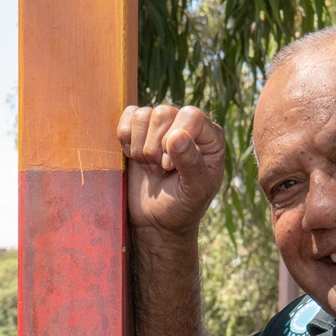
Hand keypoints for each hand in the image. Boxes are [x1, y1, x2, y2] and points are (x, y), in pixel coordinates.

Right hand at [117, 104, 225, 237]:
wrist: (156, 222)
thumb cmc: (182, 208)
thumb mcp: (195, 191)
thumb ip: (191, 163)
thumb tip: (176, 136)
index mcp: (209, 136)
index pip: (190, 115)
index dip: (175, 139)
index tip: (170, 166)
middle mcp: (187, 125)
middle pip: (163, 113)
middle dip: (154, 148)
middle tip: (161, 170)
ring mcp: (162, 126)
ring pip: (142, 115)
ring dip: (140, 147)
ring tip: (151, 167)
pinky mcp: (139, 129)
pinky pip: (128, 115)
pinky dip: (126, 138)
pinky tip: (135, 158)